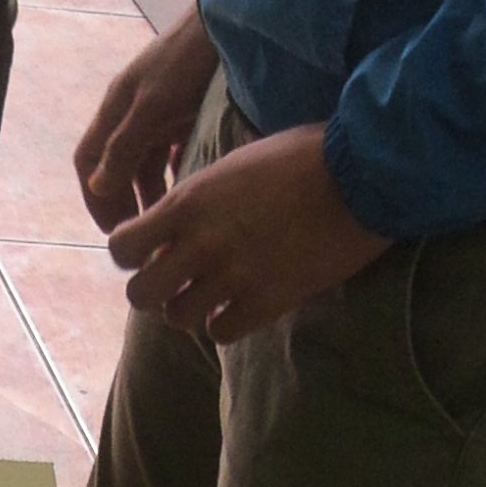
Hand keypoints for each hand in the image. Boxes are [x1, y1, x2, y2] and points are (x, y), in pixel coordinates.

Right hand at [75, 8, 217, 230]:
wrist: (229, 19)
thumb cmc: (186, 61)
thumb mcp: (153, 107)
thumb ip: (124, 147)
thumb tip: (98, 186)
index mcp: (115, 110)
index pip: (89, 163)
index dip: (95, 198)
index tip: (113, 230)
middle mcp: (131, 112)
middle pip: (115, 167)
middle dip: (122, 202)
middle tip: (141, 234)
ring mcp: (158, 111)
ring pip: (144, 162)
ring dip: (149, 193)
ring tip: (165, 220)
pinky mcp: (185, 110)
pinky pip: (170, 151)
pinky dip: (172, 173)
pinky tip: (187, 190)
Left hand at [109, 126, 392, 339]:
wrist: (365, 172)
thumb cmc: (307, 154)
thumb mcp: (237, 163)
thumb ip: (201, 196)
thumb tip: (178, 220)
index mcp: (188, 201)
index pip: (121, 246)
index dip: (132, 254)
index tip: (154, 250)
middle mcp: (200, 242)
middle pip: (140, 294)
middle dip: (154, 291)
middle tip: (178, 282)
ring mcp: (232, 275)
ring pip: (177, 318)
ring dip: (191, 310)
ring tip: (212, 296)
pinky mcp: (266, 300)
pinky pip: (221, 332)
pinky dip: (225, 324)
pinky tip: (240, 308)